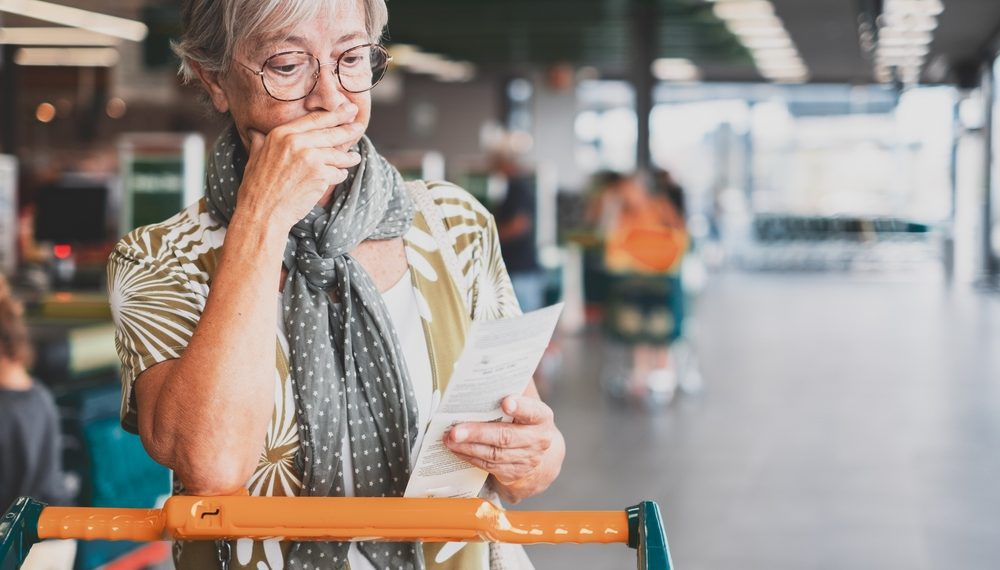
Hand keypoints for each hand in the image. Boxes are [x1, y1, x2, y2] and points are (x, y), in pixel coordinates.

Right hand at [237, 106, 363, 229]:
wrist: (262, 212)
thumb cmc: (256, 188)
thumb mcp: (254, 158)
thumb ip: (260, 142)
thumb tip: (255, 132)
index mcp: (281, 134)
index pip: (314, 119)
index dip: (334, 114)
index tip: (347, 109)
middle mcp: (297, 142)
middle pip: (330, 133)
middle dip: (348, 129)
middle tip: (359, 125)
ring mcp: (310, 158)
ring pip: (338, 154)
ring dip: (348, 157)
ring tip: (355, 157)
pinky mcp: (320, 176)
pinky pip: (337, 173)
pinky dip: (340, 174)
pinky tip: (341, 175)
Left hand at [444, 393, 564, 502]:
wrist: (539, 453)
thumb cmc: (524, 419)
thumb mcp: (525, 402)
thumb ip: (513, 387)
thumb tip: (489, 366)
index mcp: (541, 417)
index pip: (533, 411)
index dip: (521, 407)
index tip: (506, 402)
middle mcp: (537, 440)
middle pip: (506, 437)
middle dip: (478, 433)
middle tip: (455, 430)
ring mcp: (526, 459)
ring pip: (494, 454)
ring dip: (468, 447)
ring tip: (449, 439)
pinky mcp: (513, 472)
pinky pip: (488, 466)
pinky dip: (470, 456)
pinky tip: (456, 449)